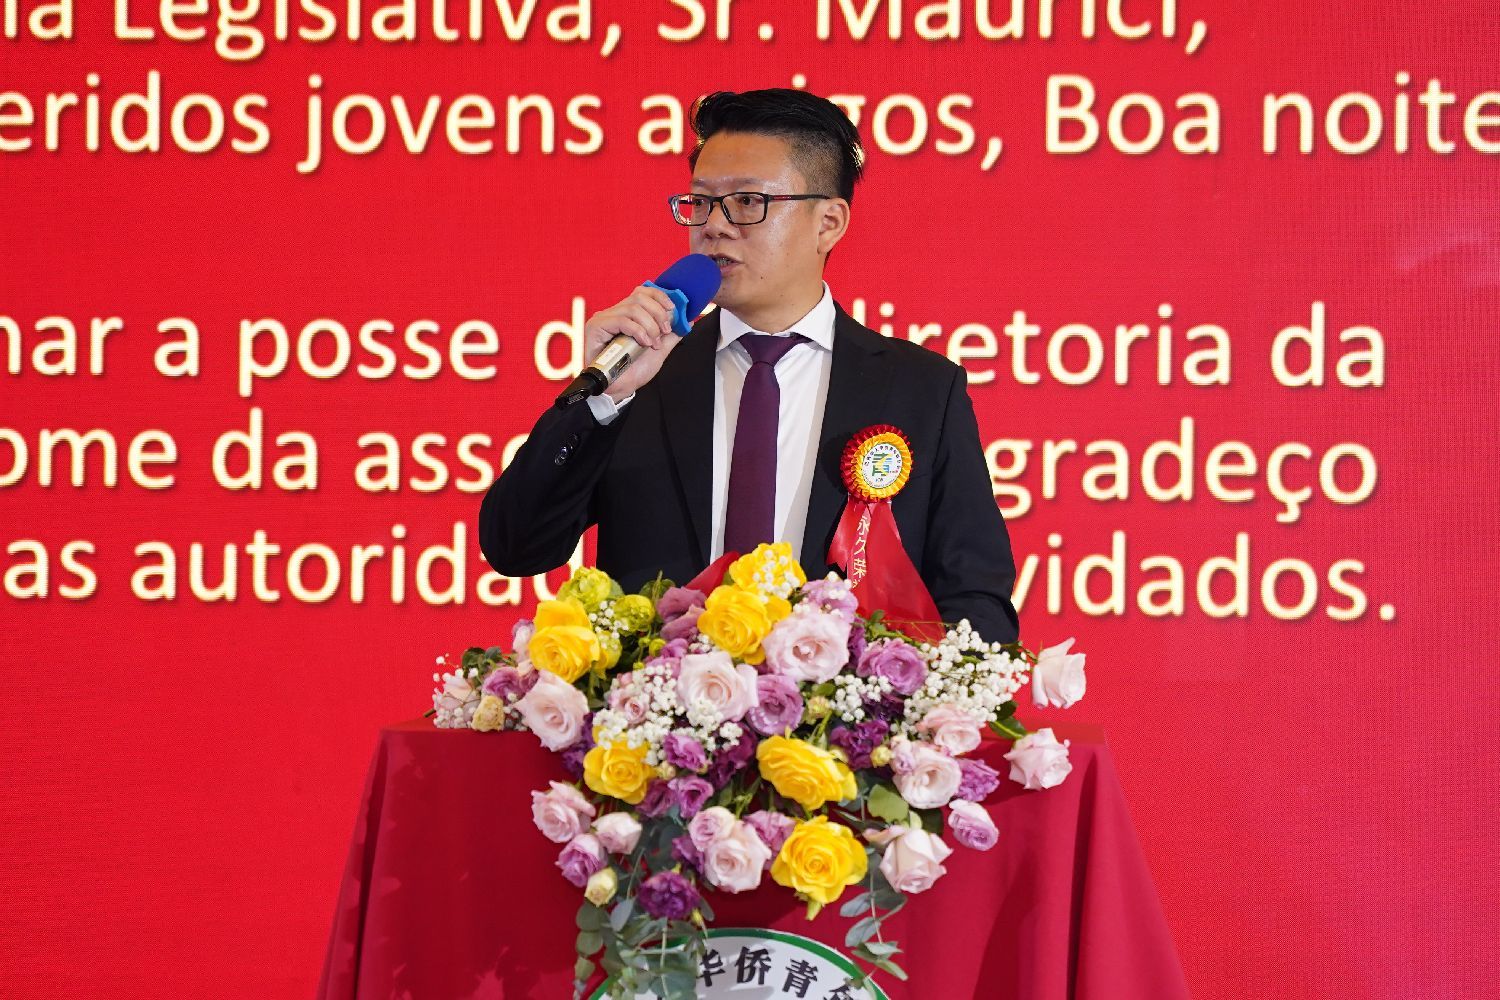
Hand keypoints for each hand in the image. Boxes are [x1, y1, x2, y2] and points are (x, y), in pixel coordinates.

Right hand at [583, 285, 683, 401]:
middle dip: (658, 313)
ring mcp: (604, 319)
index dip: (660, 296)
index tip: (673, 309)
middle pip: (639, 297)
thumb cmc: (634, 371)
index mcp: (626, 315)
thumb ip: (671, 334)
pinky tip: (644, 343)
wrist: (620, 389)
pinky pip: (622, 321)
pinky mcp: (596, 327)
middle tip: (665, 331)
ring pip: (633, 308)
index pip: (642, 292)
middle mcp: (613, 313)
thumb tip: (686, 319)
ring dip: (650, 326)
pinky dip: (638, 331)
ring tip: (653, 343)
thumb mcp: (659, 350)